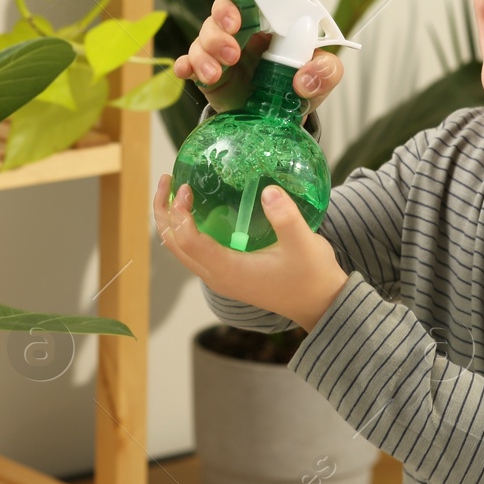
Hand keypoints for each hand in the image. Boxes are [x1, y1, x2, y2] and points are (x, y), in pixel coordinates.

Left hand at [154, 173, 348, 332]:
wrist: (319, 304)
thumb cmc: (311, 277)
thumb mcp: (305, 245)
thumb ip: (286, 218)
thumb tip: (268, 190)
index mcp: (228, 270)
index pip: (188, 241)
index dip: (180, 214)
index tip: (187, 187)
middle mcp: (216, 276)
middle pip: (174, 244)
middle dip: (164, 212)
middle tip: (167, 179)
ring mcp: (220, 277)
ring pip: (181, 249)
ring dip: (172, 220)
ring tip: (175, 190)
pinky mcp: (227, 274)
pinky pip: (195, 250)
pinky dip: (187, 228)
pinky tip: (199, 210)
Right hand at [171, 0, 343, 116]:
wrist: (277, 121)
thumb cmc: (297, 88)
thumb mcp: (321, 79)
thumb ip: (326, 72)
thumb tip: (304, 79)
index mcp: (270, 23)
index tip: (243, 8)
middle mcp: (243, 31)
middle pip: (223, 9)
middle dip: (222, 19)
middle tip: (232, 38)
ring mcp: (222, 51)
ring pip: (204, 36)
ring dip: (207, 50)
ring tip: (217, 72)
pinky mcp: (206, 72)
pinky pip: (189, 61)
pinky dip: (185, 64)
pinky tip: (187, 71)